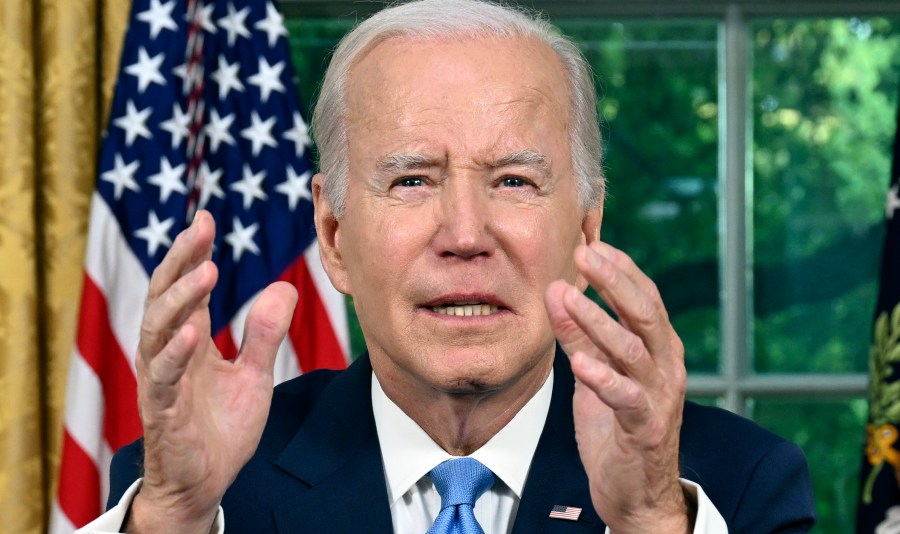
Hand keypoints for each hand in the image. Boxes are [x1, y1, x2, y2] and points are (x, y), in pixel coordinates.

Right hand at [128, 211, 297, 532]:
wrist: (206, 484)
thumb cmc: (221, 429)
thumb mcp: (253, 375)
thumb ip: (264, 334)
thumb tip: (284, 287)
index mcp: (188, 341)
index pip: (186, 287)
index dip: (192, 253)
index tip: (206, 217)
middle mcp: (168, 353)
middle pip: (165, 297)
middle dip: (181, 261)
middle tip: (200, 229)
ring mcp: (161, 381)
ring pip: (158, 331)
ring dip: (181, 300)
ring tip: (206, 271)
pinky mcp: (162, 412)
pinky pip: (162, 379)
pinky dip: (176, 355)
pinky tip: (194, 333)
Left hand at [544, 242, 691, 533]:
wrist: (636, 489)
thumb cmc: (616, 424)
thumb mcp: (594, 371)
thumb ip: (580, 335)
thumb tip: (556, 290)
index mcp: (657, 346)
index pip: (644, 295)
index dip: (619, 268)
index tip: (590, 241)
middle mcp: (665, 365)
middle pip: (644, 311)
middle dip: (614, 280)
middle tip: (583, 254)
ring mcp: (658, 396)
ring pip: (632, 349)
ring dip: (597, 321)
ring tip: (566, 297)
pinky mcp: (644, 427)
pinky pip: (626, 397)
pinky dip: (603, 378)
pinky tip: (580, 363)